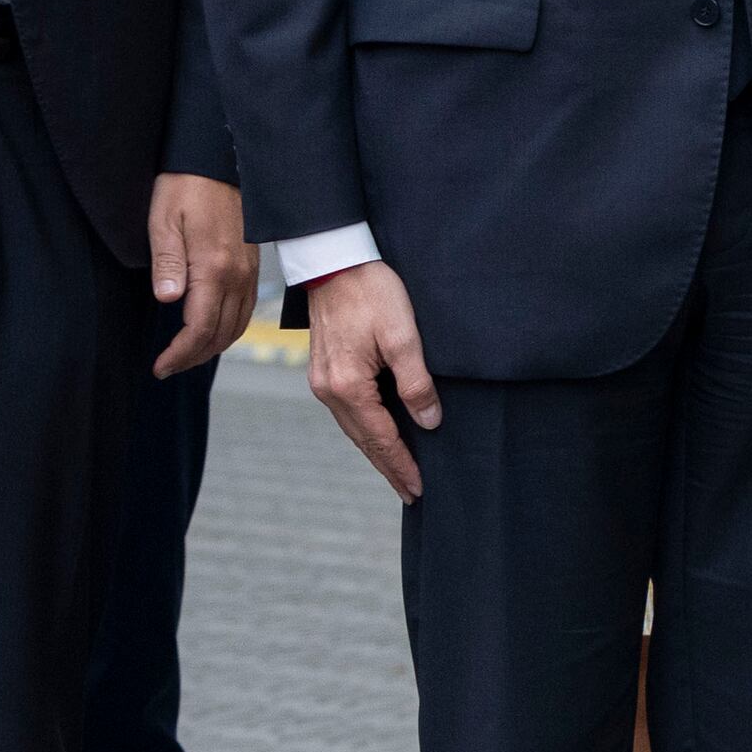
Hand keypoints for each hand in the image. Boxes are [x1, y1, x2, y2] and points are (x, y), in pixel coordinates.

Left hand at [144, 172, 257, 378]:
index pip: (199, 329)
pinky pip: (245, 311)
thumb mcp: (164, 220)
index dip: (179, 354)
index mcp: (214, 268)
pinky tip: (209, 331)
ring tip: (185, 355)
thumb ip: (167, 262)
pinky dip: (227, 330)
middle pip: (219, 336)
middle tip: (167, 367)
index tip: (159, 365)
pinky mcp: (252, 267)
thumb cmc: (186, 186)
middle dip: (192, 358)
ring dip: (211, 348)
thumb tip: (168, 299)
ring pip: (235, 327)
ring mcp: (249, 273)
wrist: (218, 160)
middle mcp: (237, 276)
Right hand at [303, 258, 441, 501]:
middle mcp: (328, 389)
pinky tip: (379, 435)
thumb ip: (416, 381)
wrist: (334, 259)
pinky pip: (348, 412)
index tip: (419, 488)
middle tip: (411, 492)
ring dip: (377, 451)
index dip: (402, 465)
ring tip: (398, 471)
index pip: (381, 438)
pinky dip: (366, 429)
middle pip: (363, 441)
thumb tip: (429, 420)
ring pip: (354, 428)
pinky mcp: (324, 369)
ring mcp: (322, 380)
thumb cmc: (371, 291)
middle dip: (389, 467)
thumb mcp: (402, 335)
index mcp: (348, 386)